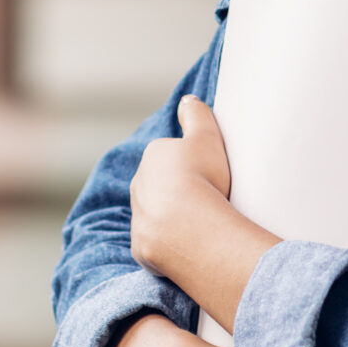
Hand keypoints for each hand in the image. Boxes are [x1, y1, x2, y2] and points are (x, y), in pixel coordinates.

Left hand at [130, 95, 230, 269]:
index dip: (192, 164)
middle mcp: (138, 185)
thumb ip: (196, 114)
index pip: (171, 156)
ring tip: (201, 226)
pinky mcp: (141, 246)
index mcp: (153, 157)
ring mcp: (138, 217)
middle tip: (208, 200)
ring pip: (156, 214)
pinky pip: (157, 242)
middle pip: (161, 185)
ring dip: (174, 218)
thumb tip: (187, 99)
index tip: (210, 174)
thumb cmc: (201, 178)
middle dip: (179, 191)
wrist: (189, 227)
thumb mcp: (206, 136)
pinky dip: (171, 244)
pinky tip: (190, 246)